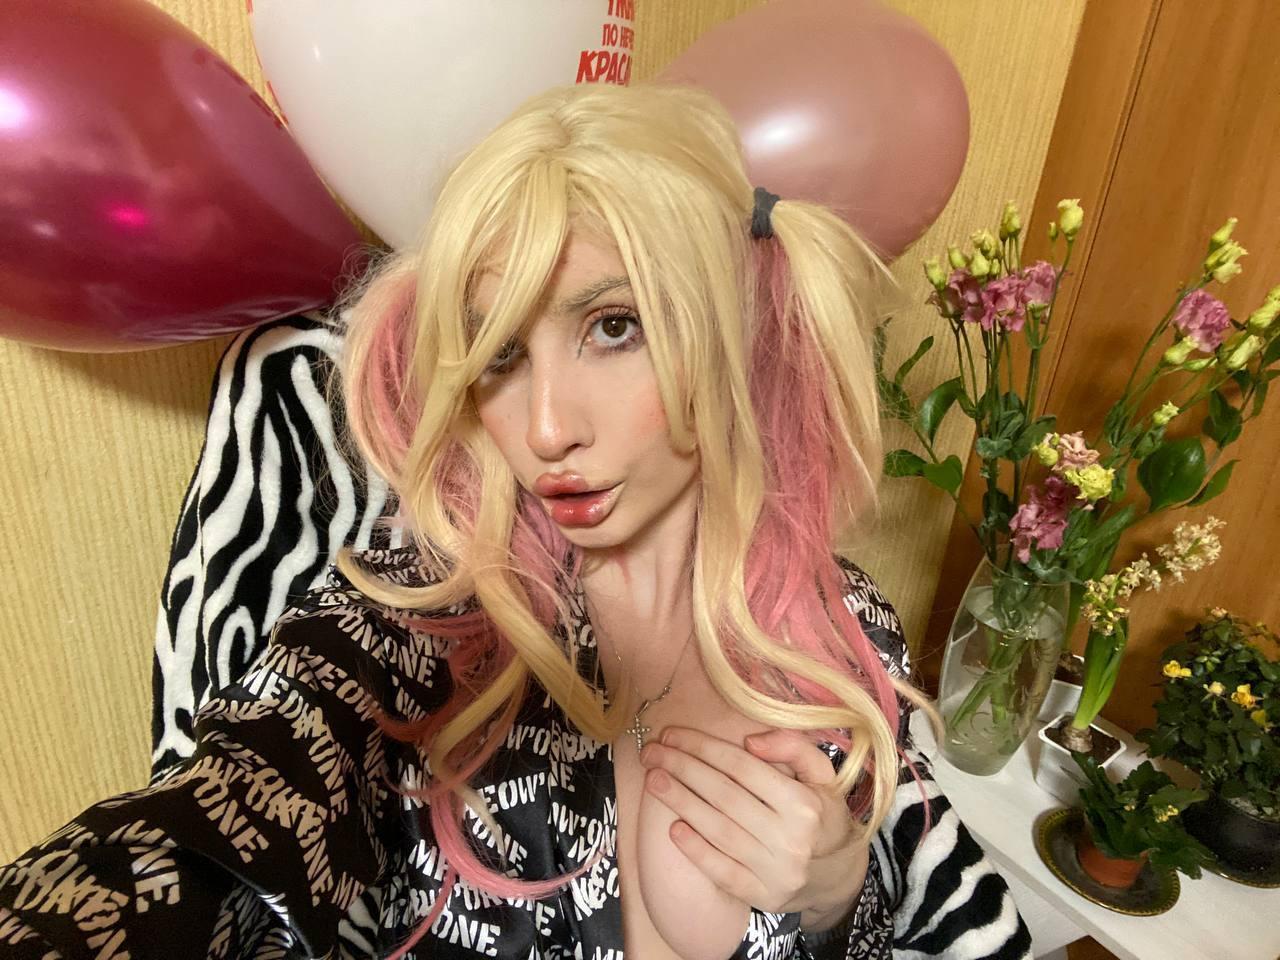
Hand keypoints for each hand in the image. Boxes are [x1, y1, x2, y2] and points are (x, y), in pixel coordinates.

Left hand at [639, 727, 868, 929]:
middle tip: (651, 753)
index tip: (672, 735)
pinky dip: (697, 851)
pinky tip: (673, 829)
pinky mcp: (763, 896)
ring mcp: (777, 871)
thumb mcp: (821, 775)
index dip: (703, 747)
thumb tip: (750, 741)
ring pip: (719, 831)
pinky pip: (723, 873)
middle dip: (682, 769)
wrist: (835, 875)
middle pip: (724, 796)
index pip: (742, 767)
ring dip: (680, 803)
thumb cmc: (819, 814)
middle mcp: (792, 838)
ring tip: (653, 780)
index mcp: (804, 803)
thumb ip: (793, 747)